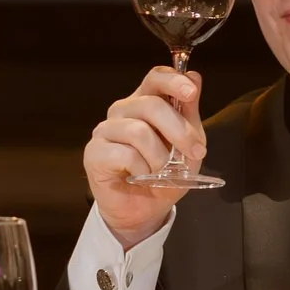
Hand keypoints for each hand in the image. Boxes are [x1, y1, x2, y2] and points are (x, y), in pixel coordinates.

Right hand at [82, 65, 204, 247]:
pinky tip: (142, 177)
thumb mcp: (187, 146)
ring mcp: (105, 131)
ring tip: (163, 172)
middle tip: (195, 152)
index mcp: (145, 103)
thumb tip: (195, 78)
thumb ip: (189, 114)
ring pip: (138, 131)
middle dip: (179, 130)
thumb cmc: (165, 176)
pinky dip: (142, 169)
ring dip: (159, 157)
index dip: (173, 81)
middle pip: (150, 104)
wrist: (145, 212)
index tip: (190, 93)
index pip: (155, 77)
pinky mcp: (94, 153)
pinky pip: (124, 154)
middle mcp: (122, 111)